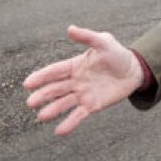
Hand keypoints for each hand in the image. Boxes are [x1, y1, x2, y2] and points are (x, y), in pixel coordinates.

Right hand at [23, 25, 144, 134]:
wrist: (134, 70)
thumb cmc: (117, 54)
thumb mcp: (103, 42)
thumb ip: (87, 37)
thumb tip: (70, 28)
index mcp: (74, 65)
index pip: (54, 72)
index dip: (41, 77)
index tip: (27, 84)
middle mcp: (75, 81)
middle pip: (55, 89)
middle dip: (42, 96)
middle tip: (30, 103)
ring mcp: (82, 94)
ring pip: (63, 103)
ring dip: (52, 110)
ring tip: (41, 117)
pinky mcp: (92, 106)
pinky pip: (78, 115)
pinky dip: (69, 123)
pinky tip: (59, 131)